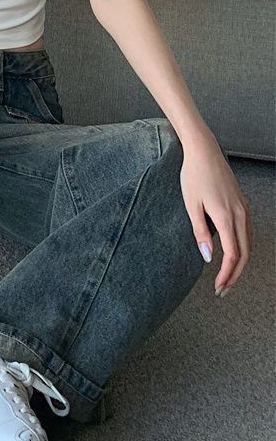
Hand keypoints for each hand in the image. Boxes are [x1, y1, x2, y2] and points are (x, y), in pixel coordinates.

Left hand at [179, 131, 252, 295]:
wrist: (204, 150)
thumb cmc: (194, 175)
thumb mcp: (191, 204)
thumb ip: (200, 232)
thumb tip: (208, 258)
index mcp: (226, 216)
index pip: (232, 255)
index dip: (227, 274)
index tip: (218, 287)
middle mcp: (240, 214)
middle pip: (245, 254)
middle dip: (235, 275)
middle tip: (222, 289)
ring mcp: (244, 209)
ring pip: (248, 244)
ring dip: (239, 264)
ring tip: (227, 277)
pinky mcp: (242, 204)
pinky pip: (247, 232)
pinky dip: (242, 248)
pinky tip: (232, 254)